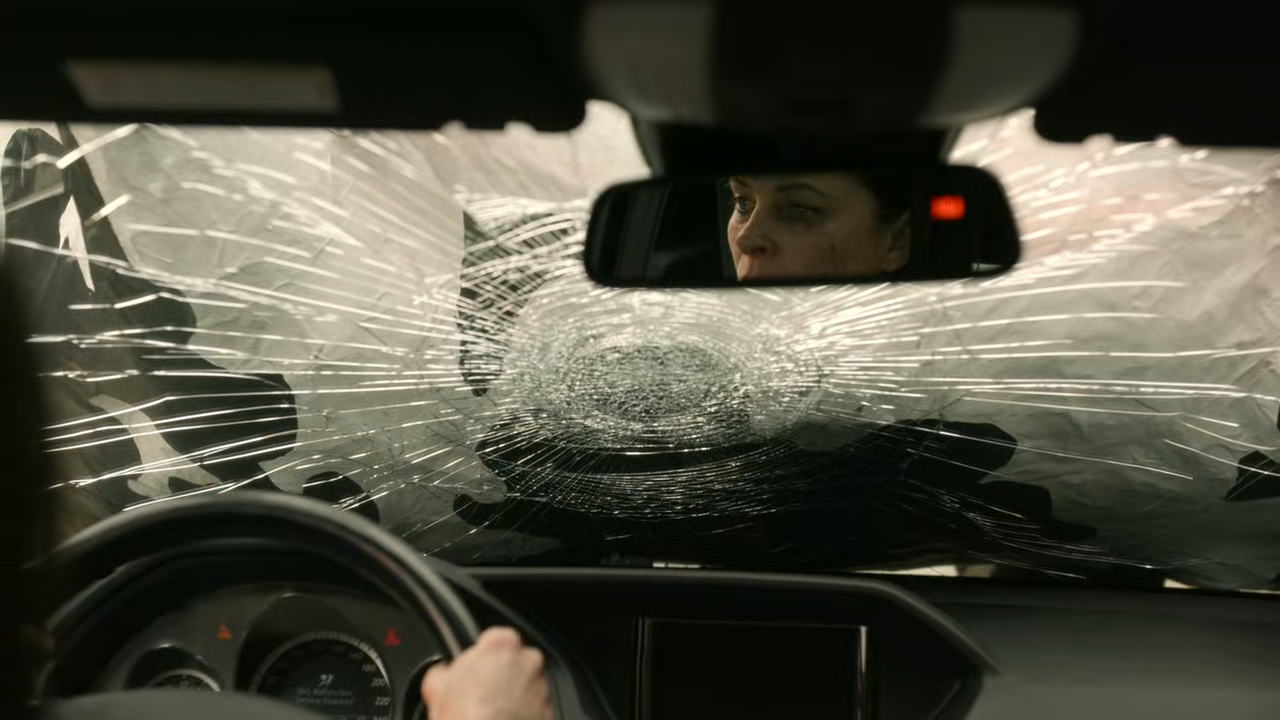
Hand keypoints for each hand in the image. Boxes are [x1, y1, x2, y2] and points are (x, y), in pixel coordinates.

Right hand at [423, 626, 551, 719]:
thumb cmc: (467, 715)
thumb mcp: (436, 686)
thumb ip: (442, 670)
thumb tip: (439, 673)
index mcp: (502, 643)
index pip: (494, 638)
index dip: (482, 655)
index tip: (474, 669)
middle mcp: (528, 660)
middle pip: (514, 661)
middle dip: (500, 674)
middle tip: (480, 694)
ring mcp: (542, 686)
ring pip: (527, 685)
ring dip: (513, 695)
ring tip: (492, 713)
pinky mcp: (548, 711)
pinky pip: (535, 709)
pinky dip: (523, 714)